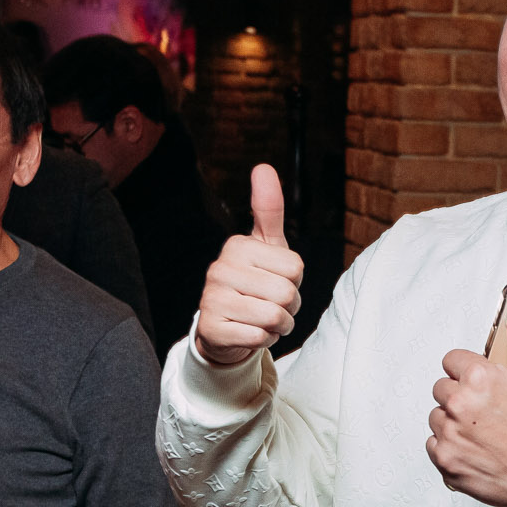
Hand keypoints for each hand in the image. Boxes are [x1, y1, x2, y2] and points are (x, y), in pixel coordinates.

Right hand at [193, 163, 302, 365]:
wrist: (225, 327)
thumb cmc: (254, 282)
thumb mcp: (266, 246)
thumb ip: (268, 209)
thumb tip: (263, 167)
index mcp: (237, 245)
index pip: (296, 267)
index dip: (295, 280)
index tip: (275, 279)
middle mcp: (219, 269)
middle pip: (287, 293)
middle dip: (289, 306)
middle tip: (271, 304)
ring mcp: (211, 299)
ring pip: (275, 317)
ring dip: (279, 325)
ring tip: (262, 318)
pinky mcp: (211, 329)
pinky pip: (259, 338)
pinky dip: (263, 340)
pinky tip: (248, 332)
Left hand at [428, 290, 506, 506]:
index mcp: (478, 378)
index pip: (453, 361)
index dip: (472, 371)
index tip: (488, 386)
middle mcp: (457, 404)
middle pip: (443, 388)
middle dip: (462, 395)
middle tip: (491, 411)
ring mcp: (448, 435)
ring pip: (437, 416)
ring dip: (454, 421)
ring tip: (485, 431)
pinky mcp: (444, 461)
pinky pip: (435, 444)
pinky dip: (451, 447)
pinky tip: (477, 448)